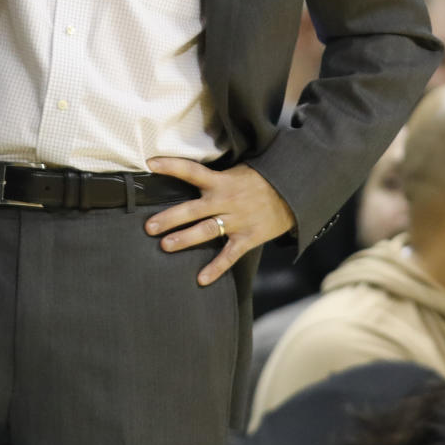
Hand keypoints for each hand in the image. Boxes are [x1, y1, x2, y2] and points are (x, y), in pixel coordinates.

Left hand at [144, 157, 294, 285]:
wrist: (294, 192)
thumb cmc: (262, 180)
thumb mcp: (238, 170)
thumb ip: (216, 176)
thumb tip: (191, 175)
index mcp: (221, 181)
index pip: (191, 171)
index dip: (171, 166)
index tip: (150, 164)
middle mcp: (226, 201)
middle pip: (192, 209)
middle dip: (170, 218)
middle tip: (149, 227)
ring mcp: (237, 221)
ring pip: (207, 231)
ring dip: (185, 239)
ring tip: (165, 246)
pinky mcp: (248, 237)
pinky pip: (230, 255)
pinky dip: (216, 268)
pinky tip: (201, 279)